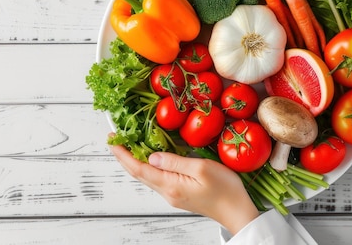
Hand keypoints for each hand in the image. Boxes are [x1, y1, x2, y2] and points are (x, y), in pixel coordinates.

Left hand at [109, 140, 259, 234]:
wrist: (238, 212)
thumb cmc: (225, 190)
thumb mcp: (201, 168)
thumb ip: (174, 162)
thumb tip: (152, 156)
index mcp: (170, 185)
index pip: (138, 168)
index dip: (123, 154)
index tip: (112, 140)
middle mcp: (167, 192)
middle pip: (138, 173)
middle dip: (124, 156)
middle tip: (116, 139)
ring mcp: (172, 195)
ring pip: (147, 176)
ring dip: (135, 161)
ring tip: (129, 144)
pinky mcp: (179, 194)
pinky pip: (157, 178)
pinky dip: (148, 166)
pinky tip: (150, 157)